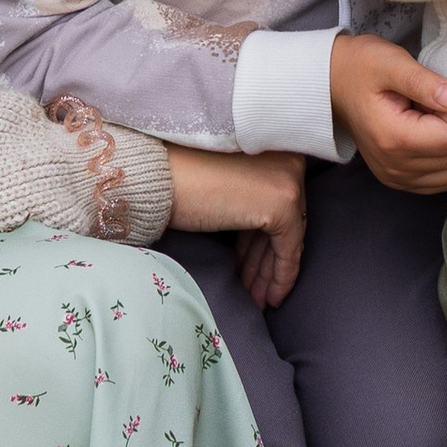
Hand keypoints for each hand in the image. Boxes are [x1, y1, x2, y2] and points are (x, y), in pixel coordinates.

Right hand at [164, 144, 306, 306]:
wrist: (156, 176)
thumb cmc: (179, 181)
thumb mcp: (227, 188)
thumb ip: (249, 202)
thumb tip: (261, 242)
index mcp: (277, 147)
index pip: (278, 204)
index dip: (264, 241)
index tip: (256, 269)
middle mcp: (290, 160)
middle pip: (284, 222)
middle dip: (266, 260)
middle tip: (257, 290)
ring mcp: (289, 180)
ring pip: (288, 238)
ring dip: (270, 272)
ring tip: (258, 299)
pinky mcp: (283, 203)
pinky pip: (290, 249)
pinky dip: (281, 276)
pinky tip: (270, 298)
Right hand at [330, 35, 446, 192]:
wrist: (335, 83)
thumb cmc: (363, 67)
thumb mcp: (391, 63)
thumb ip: (423, 82)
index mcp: (395, 139)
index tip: (437, 94)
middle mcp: (396, 167)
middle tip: (433, 105)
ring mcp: (397, 178)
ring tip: (430, 120)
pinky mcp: (399, 181)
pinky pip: (443, 182)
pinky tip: (431, 137)